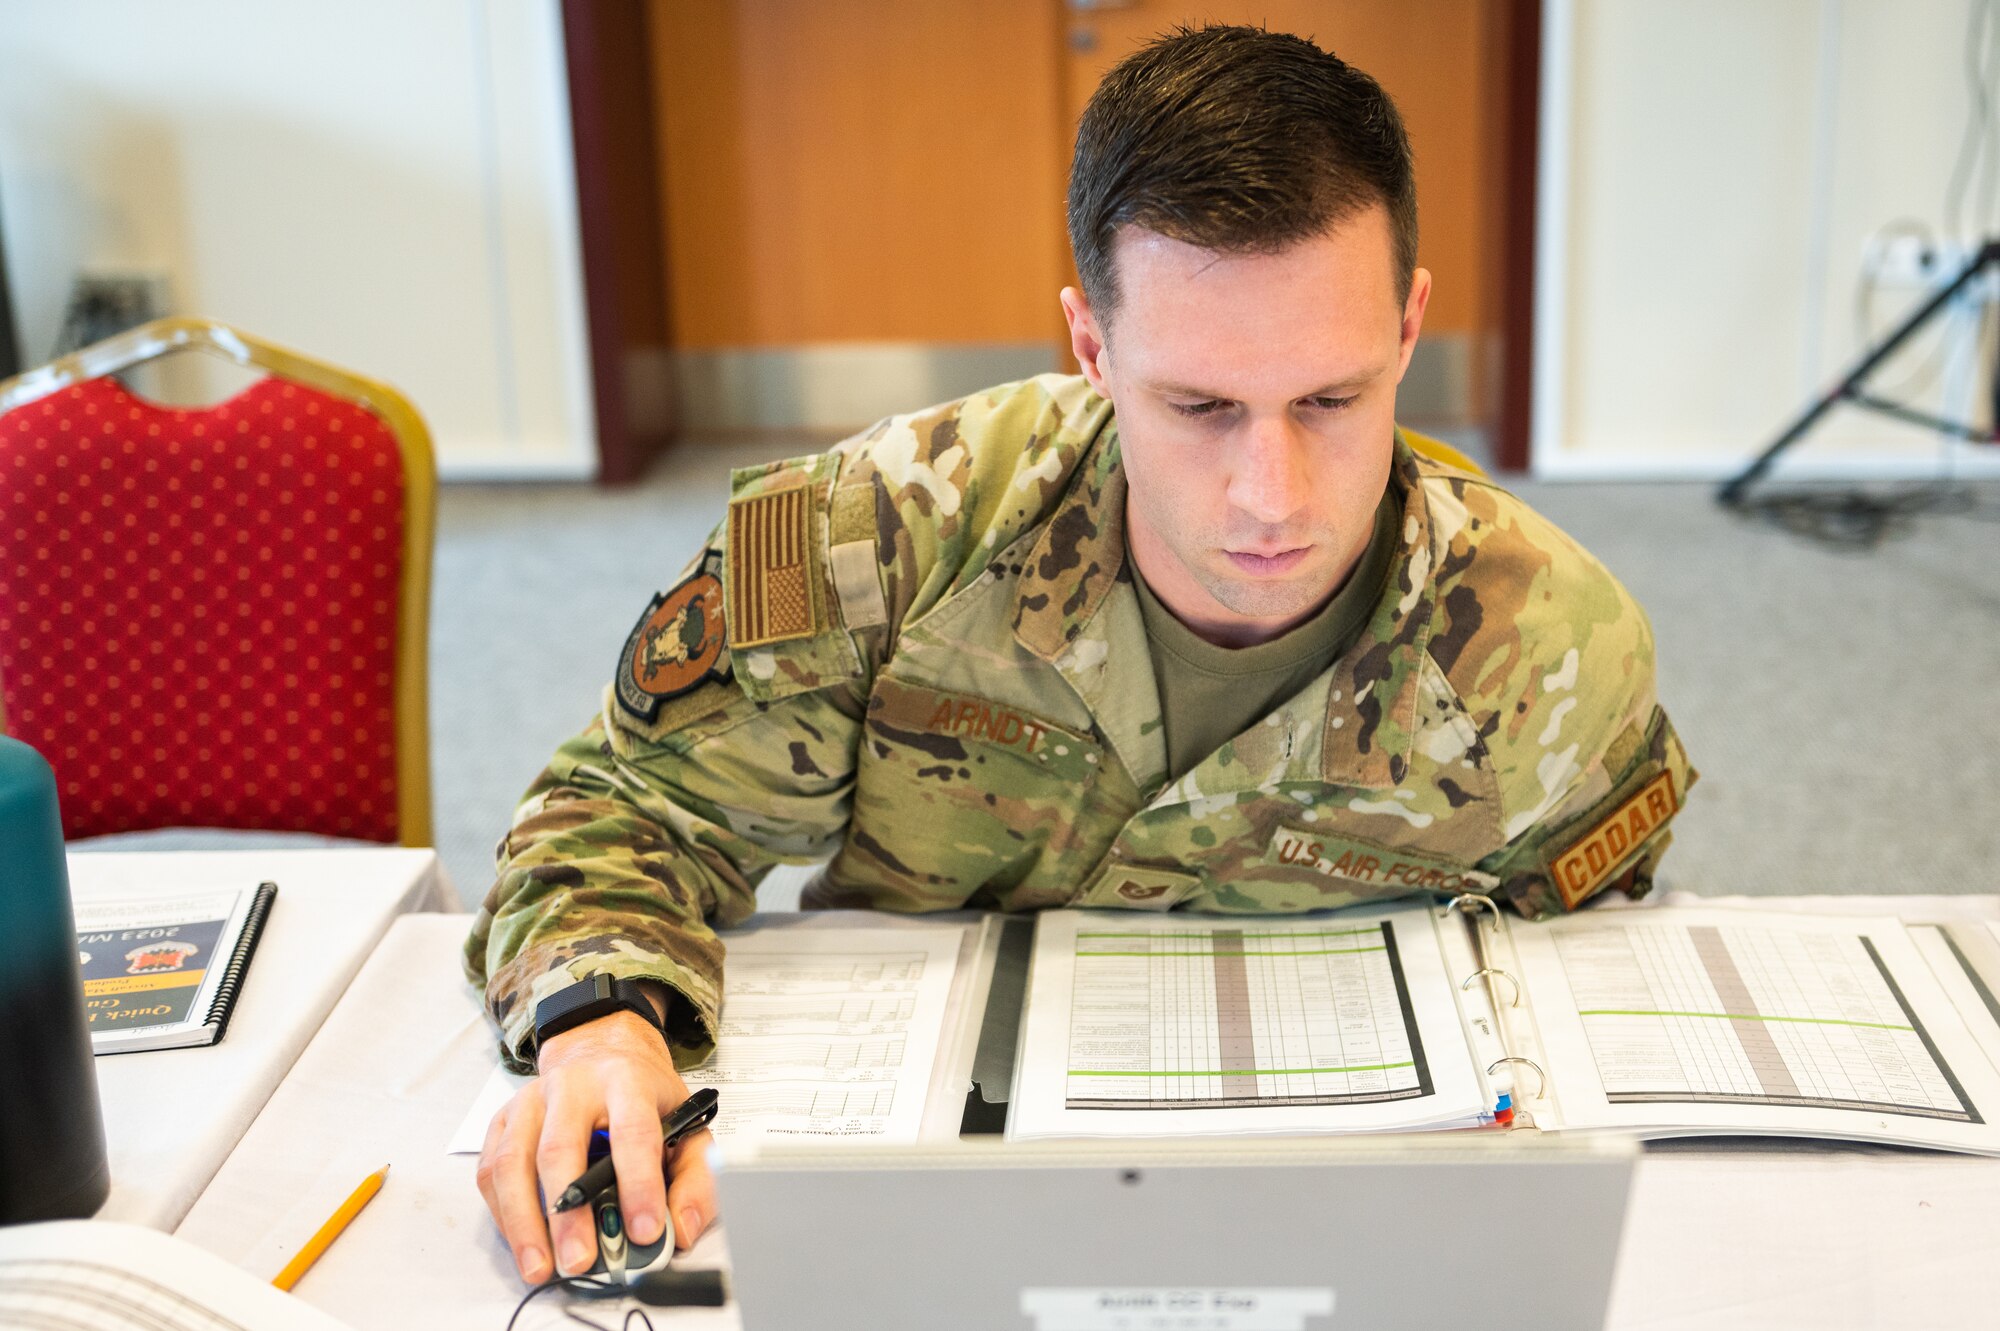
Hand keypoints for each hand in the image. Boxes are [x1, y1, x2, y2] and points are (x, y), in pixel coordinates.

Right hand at [474, 1006, 716, 1283]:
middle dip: (569, 1214)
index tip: (644, 1231)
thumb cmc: (642, 1095)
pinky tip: (522, 1241)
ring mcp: (531, 1101)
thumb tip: (682, 1230)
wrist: (600, 1048)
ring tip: (541, 1267)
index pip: (633, 1133)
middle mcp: (572, 1086)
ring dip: (524, 1222)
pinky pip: (491, 1171)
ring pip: (513, 1162)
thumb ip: (695, 1179)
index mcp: (626, 1082)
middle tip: (580, 1261)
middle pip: (561, 1149)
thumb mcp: (687, 1124)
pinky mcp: (502, 1120)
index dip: (639, 1185)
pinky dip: (503, 1213)